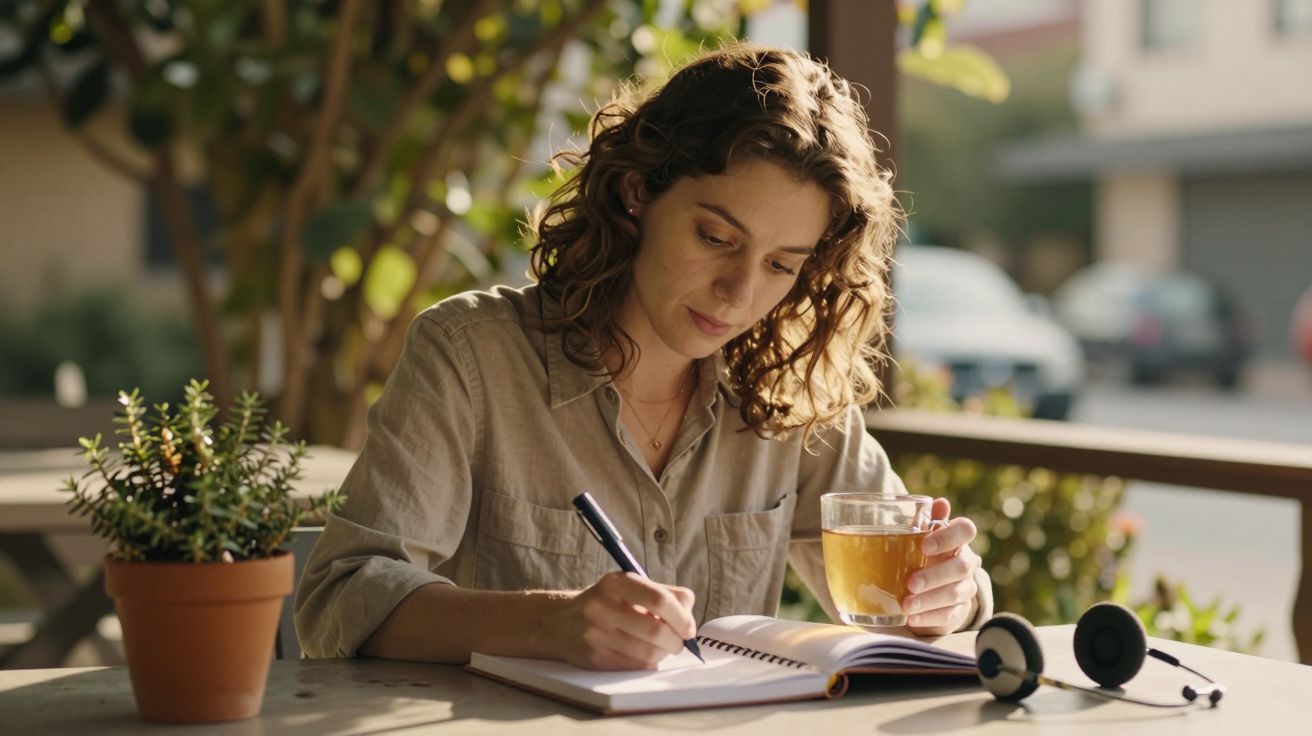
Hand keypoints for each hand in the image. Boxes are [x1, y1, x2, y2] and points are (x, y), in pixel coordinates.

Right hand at [544, 572, 696, 669]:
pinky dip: (648, 663)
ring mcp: (596, 633)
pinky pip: (635, 666)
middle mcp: (602, 606)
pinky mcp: (594, 658)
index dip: (682, 617)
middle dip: (676, 641)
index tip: (689, 628)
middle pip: (656, 630)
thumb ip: (664, 593)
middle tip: (679, 642)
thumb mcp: (630, 587)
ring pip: (648, 653)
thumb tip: (689, 611)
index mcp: (616, 582)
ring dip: (663, 653)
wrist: (561, 623)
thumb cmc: (607, 603)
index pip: (659, 600)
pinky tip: (643, 654)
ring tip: (660, 647)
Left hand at [904, 498, 981, 635]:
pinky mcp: (958, 611)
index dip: (948, 536)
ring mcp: (965, 588)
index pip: (966, 530)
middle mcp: (966, 563)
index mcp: (957, 540)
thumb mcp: (919, 537)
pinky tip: (912, 618)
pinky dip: (929, 617)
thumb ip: (926, 520)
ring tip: (907, 605)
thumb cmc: (923, 555)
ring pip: (955, 594)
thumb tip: (940, 502)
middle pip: (961, 567)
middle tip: (911, 582)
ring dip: (930, 600)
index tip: (924, 546)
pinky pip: (949, 615)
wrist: (930, 588)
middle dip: (935, 576)